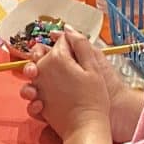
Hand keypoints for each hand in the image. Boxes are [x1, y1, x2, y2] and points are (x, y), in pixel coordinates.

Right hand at [20, 31, 140, 142]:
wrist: (116, 115)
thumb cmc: (108, 86)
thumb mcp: (95, 61)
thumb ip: (80, 44)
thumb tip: (65, 28)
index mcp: (68, 65)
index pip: (47, 54)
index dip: (39, 52)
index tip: (37, 54)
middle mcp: (58, 80)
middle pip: (36, 71)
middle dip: (29, 70)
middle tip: (32, 72)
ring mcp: (53, 98)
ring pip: (32, 90)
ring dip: (28, 89)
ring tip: (33, 93)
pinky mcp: (52, 114)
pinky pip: (36, 109)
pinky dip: (34, 107)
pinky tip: (40, 107)